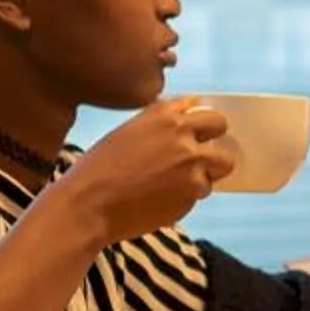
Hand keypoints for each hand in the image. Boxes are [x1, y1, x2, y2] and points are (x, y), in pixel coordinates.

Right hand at [43, 98, 232, 245]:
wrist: (89, 204)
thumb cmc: (98, 172)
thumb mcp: (126, 134)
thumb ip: (158, 127)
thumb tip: (184, 119)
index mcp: (161, 115)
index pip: (198, 106)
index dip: (198, 120)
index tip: (197, 130)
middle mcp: (182, 132)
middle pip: (220, 124)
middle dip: (213, 137)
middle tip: (201, 155)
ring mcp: (192, 160)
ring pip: (220, 162)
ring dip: (206, 172)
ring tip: (177, 183)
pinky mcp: (195, 188)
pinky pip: (204, 189)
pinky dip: (189, 196)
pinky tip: (163, 199)